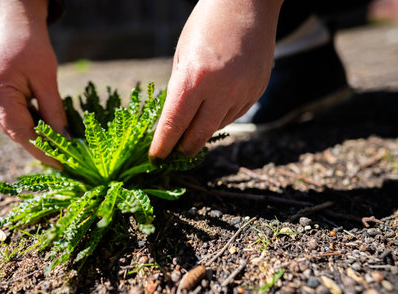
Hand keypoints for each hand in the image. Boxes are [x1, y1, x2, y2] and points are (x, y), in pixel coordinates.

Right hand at [0, 0, 66, 167]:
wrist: (11, 17)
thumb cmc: (31, 43)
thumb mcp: (46, 79)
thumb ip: (54, 112)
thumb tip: (66, 140)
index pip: (22, 133)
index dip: (43, 152)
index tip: (62, 165)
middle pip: (14, 132)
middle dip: (40, 146)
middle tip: (63, 159)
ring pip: (10, 126)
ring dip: (33, 135)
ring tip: (57, 146)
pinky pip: (7, 115)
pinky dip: (25, 122)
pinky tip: (43, 127)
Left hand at [149, 0, 281, 158]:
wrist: (248, 3)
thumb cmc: (206, 24)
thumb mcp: (182, 55)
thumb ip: (179, 90)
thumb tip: (176, 121)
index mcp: (194, 78)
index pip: (173, 125)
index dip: (163, 146)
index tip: (155, 158)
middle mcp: (221, 90)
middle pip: (198, 136)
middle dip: (183, 148)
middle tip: (174, 151)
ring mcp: (243, 92)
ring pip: (217, 127)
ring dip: (202, 129)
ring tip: (193, 122)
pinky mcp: (257, 91)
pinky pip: (234, 114)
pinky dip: (220, 115)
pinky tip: (215, 103)